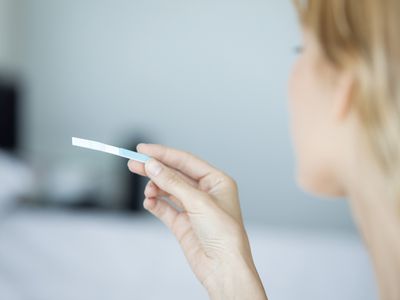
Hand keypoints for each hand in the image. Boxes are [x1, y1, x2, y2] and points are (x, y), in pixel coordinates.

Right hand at [128, 144, 266, 299]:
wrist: (223, 268)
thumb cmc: (223, 233)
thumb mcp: (198, 202)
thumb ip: (172, 182)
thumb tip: (152, 165)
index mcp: (216, 181)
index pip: (186, 161)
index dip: (164, 154)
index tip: (143, 149)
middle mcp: (205, 192)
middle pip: (175, 174)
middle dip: (155, 169)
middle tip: (134, 164)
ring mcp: (193, 208)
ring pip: (169, 190)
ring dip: (155, 188)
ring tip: (148, 191)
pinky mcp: (183, 223)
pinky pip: (165, 208)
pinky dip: (155, 204)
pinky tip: (149, 202)